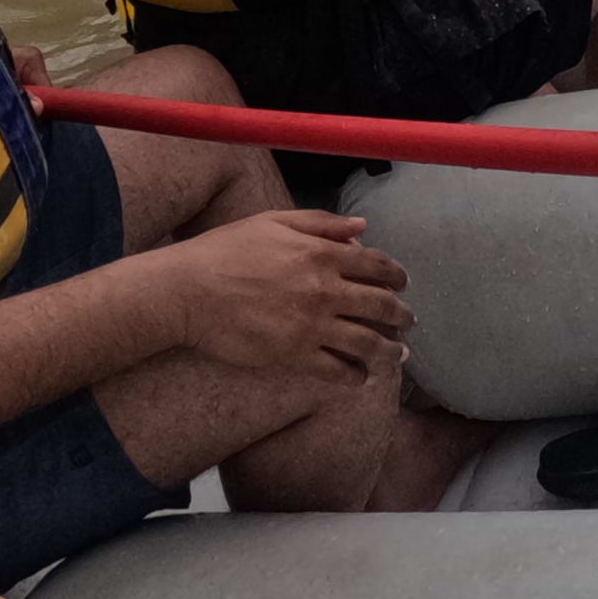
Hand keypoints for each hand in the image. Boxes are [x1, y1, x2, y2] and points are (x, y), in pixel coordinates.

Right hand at [162, 210, 411, 376]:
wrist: (189, 290)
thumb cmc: (226, 250)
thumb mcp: (274, 221)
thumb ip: (322, 223)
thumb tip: (362, 227)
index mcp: (322, 253)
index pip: (377, 266)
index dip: (396, 276)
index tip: (403, 284)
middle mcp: (324, 290)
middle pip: (380, 306)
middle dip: (401, 316)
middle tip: (408, 322)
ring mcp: (311, 326)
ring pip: (366, 343)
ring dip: (389, 351)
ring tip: (398, 356)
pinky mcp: (294, 356)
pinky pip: (336, 371)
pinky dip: (355, 376)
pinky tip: (360, 377)